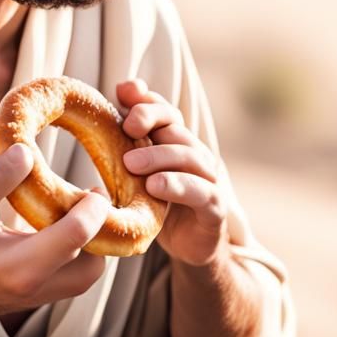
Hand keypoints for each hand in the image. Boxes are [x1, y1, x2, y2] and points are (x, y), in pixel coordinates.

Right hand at [0, 144, 109, 328]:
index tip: (93, 186)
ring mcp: (43, 296)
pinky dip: (80, 251)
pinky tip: (62, 226)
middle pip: (94, 262)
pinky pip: (76, 276)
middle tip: (92, 198)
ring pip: (89, 273)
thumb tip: (26, 152)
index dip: (93, 207)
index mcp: (22, 267)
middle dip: (101, 230)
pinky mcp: (42, 295)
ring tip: (78, 210)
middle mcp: (39, 286)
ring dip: (93, 242)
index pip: (76, 235)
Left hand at [116, 78, 227, 266]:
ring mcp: (208, 179)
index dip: (145, 100)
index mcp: (175, 142)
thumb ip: (131, 134)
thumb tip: (122, 89)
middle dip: (149, 121)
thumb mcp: (137, 171)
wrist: (188, 247)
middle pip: (175, 127)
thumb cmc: (158, 203)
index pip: (164, 110)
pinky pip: (201, 191)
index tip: (122, 95)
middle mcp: (194, 154)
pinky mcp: (215, 207)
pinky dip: (179, 186)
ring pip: (189, 156)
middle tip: (125, 129)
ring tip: (132, 163)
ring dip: (159, 156)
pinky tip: (155, 187)